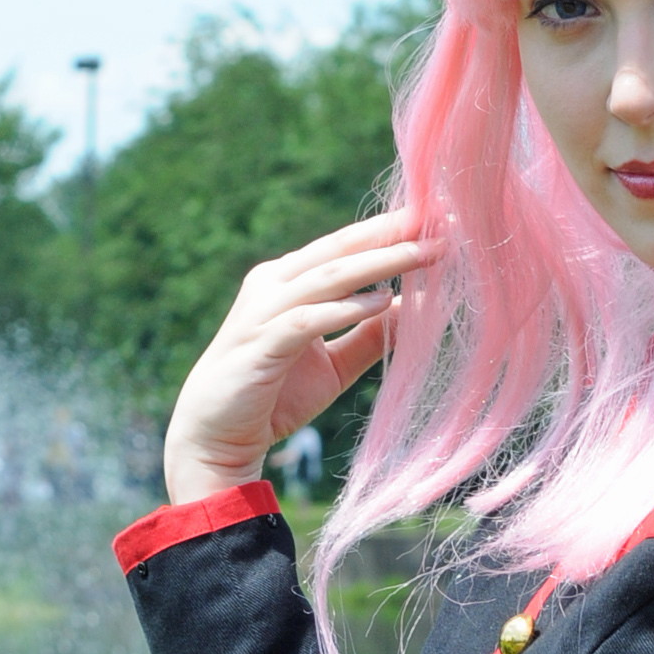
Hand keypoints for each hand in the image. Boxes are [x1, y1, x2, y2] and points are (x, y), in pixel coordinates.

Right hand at [163, 210, 442, 502]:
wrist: (215, 436)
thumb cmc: (274, 397)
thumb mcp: (334, 365)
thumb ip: (370, 336)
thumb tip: (417, 310)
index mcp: (289, 281)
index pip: (344, 247)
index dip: (388, 231)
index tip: (435, 217)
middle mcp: (274, 284)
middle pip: (340, 250)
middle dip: (390, 234)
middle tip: (438, 218)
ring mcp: (264, 311)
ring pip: (330, 277)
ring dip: (380, 264)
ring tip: (423, 254)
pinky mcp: (261, 343)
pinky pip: (309, 319)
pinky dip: (346, 309)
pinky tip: (381, 303)